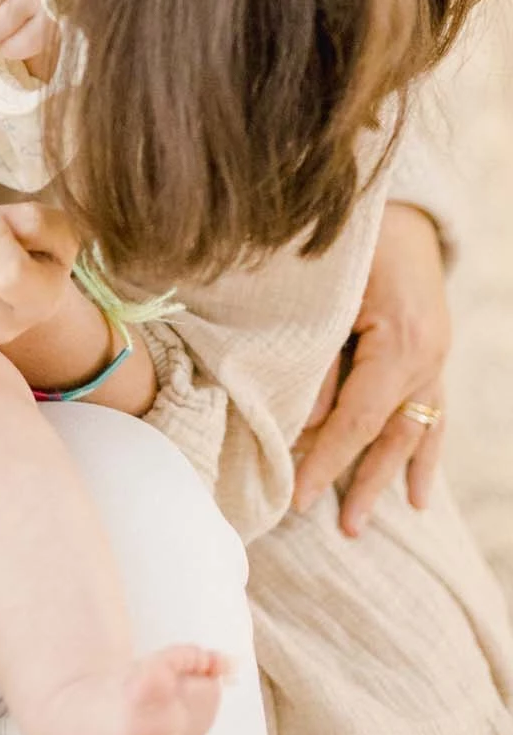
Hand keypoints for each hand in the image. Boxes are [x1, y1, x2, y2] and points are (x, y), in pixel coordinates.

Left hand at [292, 201, 449, 533]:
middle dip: (360, 484)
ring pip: (413, 433)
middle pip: (388, 436)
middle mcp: (426, 360)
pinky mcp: (435, 356)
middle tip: (337, 529)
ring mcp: (436, 360)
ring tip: (367, 521)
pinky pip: (431, 416)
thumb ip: (319, 362)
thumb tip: (304, 425)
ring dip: (389, 477)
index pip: (356, 421)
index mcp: (401, 345)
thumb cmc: (356, 243)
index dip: (326, 462)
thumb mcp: (329, 298)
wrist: (401, 205)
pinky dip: (423, 454)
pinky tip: (417, 491)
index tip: (297, 498)